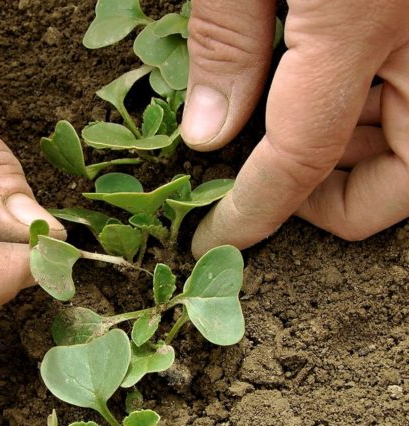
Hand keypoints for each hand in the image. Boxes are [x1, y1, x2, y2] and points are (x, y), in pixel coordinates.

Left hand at [181, 0, 408, 256]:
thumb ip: (226, 39)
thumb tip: (205, 133)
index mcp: (360, 19)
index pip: (303, 156)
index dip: (254, 210)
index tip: (216, 236)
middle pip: (399, 176)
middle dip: (333, 202)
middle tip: (264, 187)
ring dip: (354, 155)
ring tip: (278, 137)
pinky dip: (373, 110)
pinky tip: (314, 88)